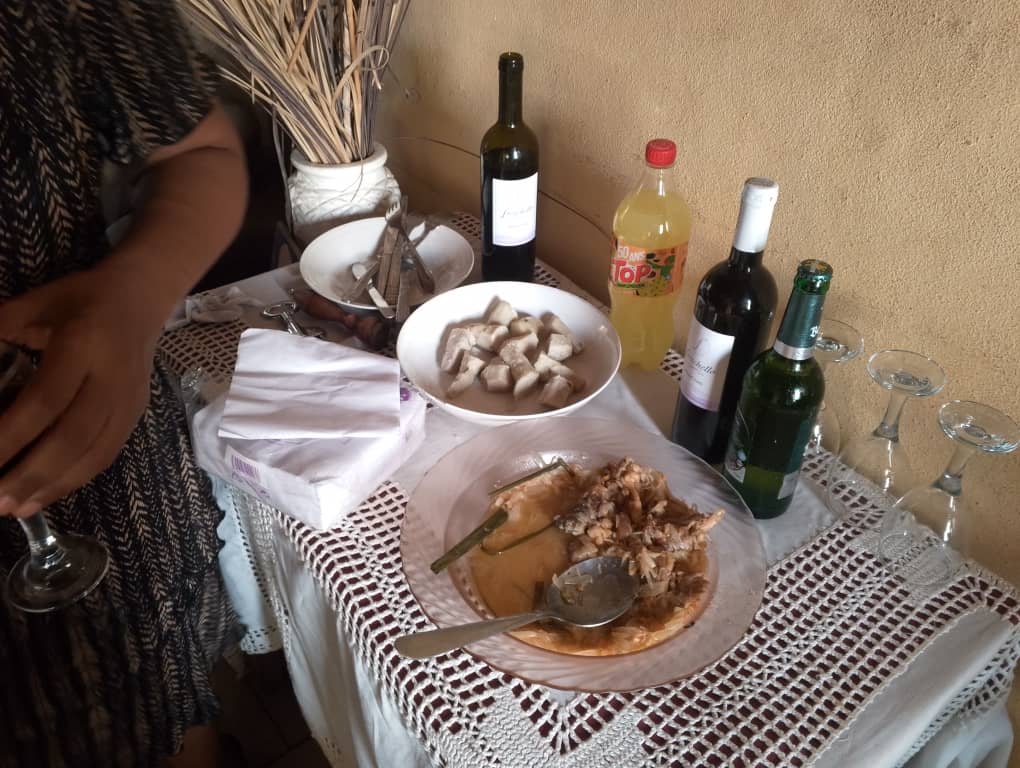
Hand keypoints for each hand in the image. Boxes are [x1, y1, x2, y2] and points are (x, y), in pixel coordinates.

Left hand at [0, 267, 162, 516]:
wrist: (144, 296)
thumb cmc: (81, 298)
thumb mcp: (33, 304)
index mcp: (83, 344)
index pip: (46, 400)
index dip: (11, 435)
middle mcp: (111, 378)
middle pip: (73, 436)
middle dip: (32, 474)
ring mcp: (129, 399)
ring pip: (95, 452)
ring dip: (54, 486)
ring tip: (15, 509)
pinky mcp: (136, 413)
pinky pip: (107, 453)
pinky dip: (76, 479)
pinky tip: (46, 494)